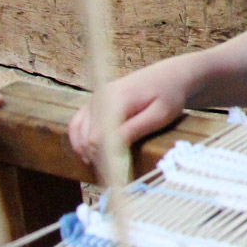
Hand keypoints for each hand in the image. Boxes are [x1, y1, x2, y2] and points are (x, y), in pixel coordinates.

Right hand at [68, 60, 188, 166]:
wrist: (169, 75)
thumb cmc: (169, 96)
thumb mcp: (159, 115)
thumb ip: (135, 130)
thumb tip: (112, 149)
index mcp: (116, 100)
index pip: (98, 137)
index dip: (105, 157)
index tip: (118, 170)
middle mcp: (100, 97)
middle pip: (87, 137)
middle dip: (98, 156)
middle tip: (115, 171)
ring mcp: (94, 98)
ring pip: (78, 131)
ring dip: (86, 150)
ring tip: (103, 165)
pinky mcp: (94, 101)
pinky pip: (77, 123)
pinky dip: (79, 139)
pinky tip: (89, 152)